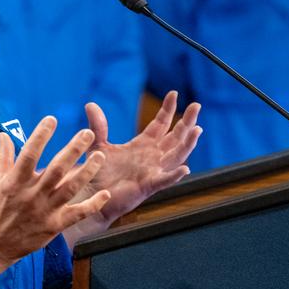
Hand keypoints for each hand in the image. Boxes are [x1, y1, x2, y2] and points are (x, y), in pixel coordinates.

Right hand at [0, 118, 111, 288]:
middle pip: (56, 169)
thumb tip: (4, 133)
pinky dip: (92, 205)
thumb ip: (2, 157)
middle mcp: (32, 194)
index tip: (52, 119)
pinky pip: (77, 214)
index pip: (29, 154)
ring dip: (87, 172)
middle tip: (87, 133)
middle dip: (73, 150)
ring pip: (70, 189)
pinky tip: (106, 194)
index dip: (40, 136)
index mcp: (15, 181)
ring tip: (100, 156)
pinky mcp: (55, 225)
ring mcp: (45, 211)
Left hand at [63, 91, 202, 245]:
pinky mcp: (148, 186)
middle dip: (186, 121)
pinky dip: (175, 175)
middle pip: (175, 136)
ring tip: (197, 129)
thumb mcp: (98, 144)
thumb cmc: (98, 172)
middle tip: (196, 105)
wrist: (91, 195)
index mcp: (143, 145)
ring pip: (176, 155)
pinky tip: (185, 169)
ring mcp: (152, 171)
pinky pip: (164, 180)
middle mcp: (152, 157)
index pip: (161, 124)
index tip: (174, 93)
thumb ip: (98, 126)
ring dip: (188, 143)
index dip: (168, 109)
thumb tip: (90, 104)